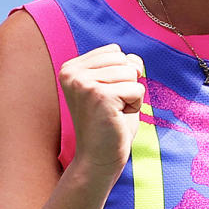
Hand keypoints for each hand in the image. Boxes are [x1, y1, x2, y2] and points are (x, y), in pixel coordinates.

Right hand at [58, 44, 144, 176]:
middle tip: (111, 106)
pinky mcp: (100, 96)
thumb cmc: (109, 122)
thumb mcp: (113, 85)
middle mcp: (72, 73)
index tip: (106, 96)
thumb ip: (122, 66)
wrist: (98, 157)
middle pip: (125, 60)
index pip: (115, 51)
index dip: (121, 74)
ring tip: (114, 111)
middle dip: (128, 83)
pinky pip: (137, 89)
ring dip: (131, 95)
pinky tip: (117, 117)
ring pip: (132, 73)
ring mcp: (84, 84)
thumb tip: (135, 61)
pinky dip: (135, 105)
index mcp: (71, 67)